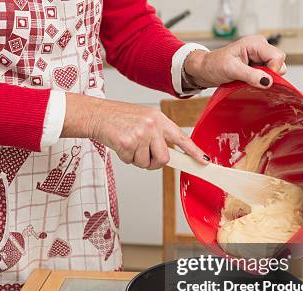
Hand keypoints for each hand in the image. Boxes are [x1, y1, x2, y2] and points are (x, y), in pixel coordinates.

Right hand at [62, 94, 208, 169]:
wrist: (98, 114)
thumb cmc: (119, 119)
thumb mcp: (144, 120)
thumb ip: (157, 134)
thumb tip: (168, 155)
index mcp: (159, 119)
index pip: (181, 137)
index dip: (194, 151)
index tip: (204, 160)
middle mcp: (152, 125)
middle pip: (164, 158)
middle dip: (154, 162)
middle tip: (142, 154)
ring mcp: (141, 134)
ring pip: (147, 163)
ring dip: (136, 159)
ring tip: (128, 144)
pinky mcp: (128, 143)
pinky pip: (132, 162)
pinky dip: (125, 158)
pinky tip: (120, 145)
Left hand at [184, 34, 286, 88]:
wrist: (205, 70)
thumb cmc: (214, 65)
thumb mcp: (231, 70)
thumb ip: (251, 75)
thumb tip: (268, 81)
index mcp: (256, 43)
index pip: (278, 57)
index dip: (272, 71)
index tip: (260, 81)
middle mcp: (260, 47)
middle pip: (279, 63)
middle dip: (268, 75)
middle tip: (250, 79)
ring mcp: (260, 56)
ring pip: (275, 70)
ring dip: (263, 79)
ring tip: (246, 79)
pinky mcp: (257, 65)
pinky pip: (268, 75)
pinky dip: (260, 81)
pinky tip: (248, 81)